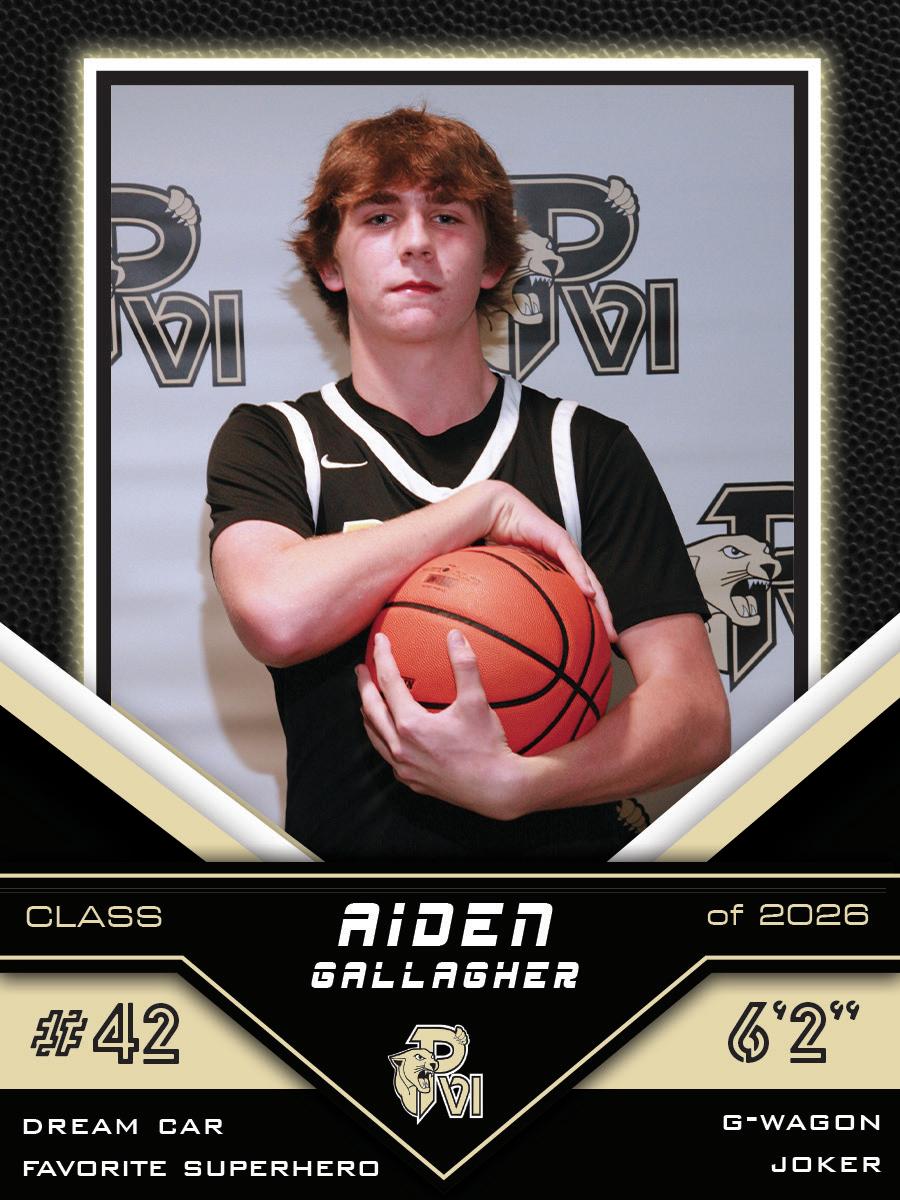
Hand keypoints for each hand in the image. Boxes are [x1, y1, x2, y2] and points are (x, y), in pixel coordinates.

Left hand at [356, 630, 525, 819]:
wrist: (495, 789)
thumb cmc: (486, 746)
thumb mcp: (477, 702)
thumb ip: (464, 665)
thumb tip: (455, 635)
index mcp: (411, 725)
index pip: (389, 682)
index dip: (383, 657)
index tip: (379, 640)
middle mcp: (400, 747)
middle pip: (371, 710)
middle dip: (364, 686)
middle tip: (361, 669)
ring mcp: (403, 767)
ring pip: (374, 736)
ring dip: (369, 714)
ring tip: (368, 700)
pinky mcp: (411, 781)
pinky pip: (387, 756)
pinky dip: (383, 739)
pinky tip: (390, 734)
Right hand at [483, 482, 616, 641]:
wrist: (497, 513)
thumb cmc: (499, 543)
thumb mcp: (511, 577)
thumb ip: (513, 596)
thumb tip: (504, 623)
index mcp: (557, 571)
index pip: (579, 597)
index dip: (590, 617)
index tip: (596, 641)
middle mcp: (566, 561)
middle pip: (592, 591)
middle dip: (604, 616)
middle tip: (612, 639)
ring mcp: (565, 549)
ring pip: (589, 579)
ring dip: (601, 602)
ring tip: (608, 623)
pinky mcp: (559, 538)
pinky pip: (573, 561)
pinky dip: (582, 578)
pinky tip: (589, 594)